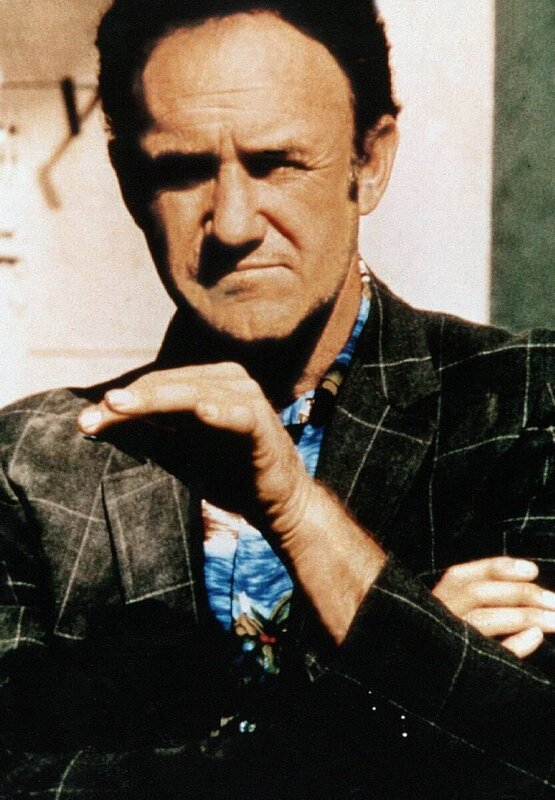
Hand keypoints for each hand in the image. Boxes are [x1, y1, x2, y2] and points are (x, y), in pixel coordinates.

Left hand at [78, 362, 313, 535]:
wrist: (276, 505)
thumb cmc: (228, 475)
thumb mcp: (181, 451)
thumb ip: (151, 434)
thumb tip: (101, 420)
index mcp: (208, 383)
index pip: (156, 385)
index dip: (120, 403)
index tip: (85, 423)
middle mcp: (228, 382)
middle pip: (169, 385)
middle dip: (129, 402)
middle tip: (92, 417)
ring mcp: (247, 399)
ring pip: (195, 393)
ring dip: (157, 400)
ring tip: (122, 406)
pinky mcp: (263, 424)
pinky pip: (239, 415)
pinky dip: (221, 412)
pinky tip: (203, 412)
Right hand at [432, 557, 554, 657]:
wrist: (422, 684)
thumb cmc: (448, 642)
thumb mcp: (458, 611)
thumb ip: (487, 595)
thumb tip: (529, 577)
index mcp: (439, 597)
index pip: (467, 575)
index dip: (502, 569)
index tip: (533, 571)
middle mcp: (438, 614)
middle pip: (480, 593)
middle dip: (522, 594)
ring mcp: (445, 640)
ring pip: (484, 619)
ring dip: (525, 616)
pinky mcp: (457, 669)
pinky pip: (487, 654)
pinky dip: (512, 645)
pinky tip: (534, 638)